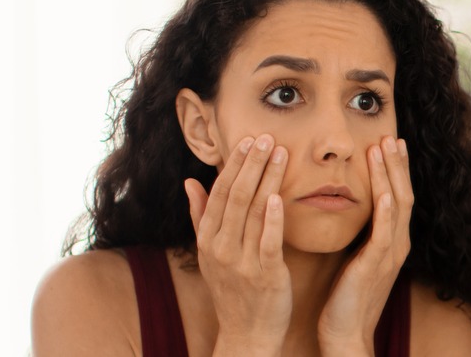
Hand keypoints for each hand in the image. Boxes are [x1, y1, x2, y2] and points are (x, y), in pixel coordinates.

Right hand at [184, 134, 291, 355]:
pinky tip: (279, 196)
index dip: (234, 164)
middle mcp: (222, 247)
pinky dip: (272, 219)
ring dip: (267, 179)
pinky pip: (268, 242)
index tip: (248, 139)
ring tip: (280, 153)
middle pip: (237, 196)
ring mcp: (243, 261)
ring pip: (254, 212)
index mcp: (209, 239)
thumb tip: (190, 182)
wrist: (246, 334)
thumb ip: (200, 216)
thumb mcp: (209, 253)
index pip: (220, 193)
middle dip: (252, 164)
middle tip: (266, 137)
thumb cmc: (231, 289)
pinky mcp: (266, 275)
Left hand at [317, 136, 413, 355]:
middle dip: (397, 164)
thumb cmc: (347, 297)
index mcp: (390, 241)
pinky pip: (384, 233)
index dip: (394, 169)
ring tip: (385, 148)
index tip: (388, 142)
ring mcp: (389, 255)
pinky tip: (384, 191)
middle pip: (402, 194)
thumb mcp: (356, 257)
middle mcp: (396, 244)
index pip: (397, 196)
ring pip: (396, 205)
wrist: (346, 334)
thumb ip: (359, 234)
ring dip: (391, 175)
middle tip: (391, 135)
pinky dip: (386, 210)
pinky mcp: (376, 266)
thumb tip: (348, 209)